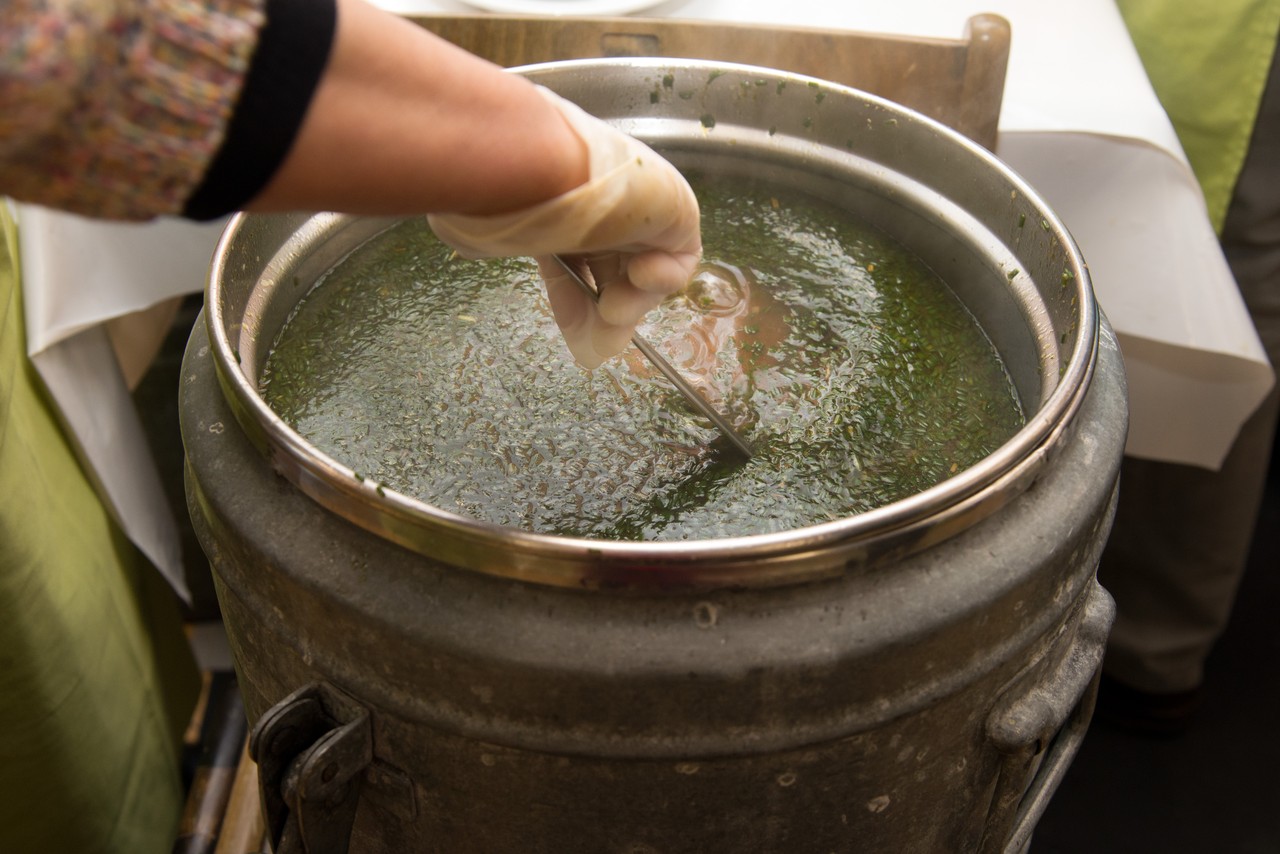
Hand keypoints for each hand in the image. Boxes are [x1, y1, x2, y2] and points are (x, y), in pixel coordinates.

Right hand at [428, 87, 701, 367]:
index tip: (578, 342)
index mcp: (569, 213)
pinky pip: (680, 259)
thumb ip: (563, 294)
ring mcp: (643, 212)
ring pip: (644, 277)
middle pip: (614, 279)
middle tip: (600, 342)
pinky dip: (661, 277)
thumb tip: (585, 349)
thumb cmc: (527, 198)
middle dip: (606, 317)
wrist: (550, 161)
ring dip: (632, 303)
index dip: (578, 308)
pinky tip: (640, 272)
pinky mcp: (678, 211)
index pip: (580, 271)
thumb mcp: (540, 255)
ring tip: (614, 309)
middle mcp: (607, 211)